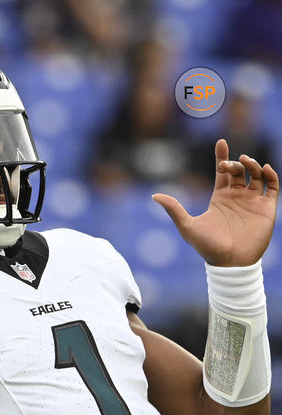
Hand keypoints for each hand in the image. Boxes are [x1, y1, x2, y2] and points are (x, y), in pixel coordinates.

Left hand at [153, 139, 278, 266]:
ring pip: (256, 175)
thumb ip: (174, 209)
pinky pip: (272, 187)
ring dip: (252, 165)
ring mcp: (252, 202)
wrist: (230, 263)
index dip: (222, 156)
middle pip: (239, 171)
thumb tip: (154, 195)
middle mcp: (237, 197)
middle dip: (235, 162)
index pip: (222, 172)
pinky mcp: (266, 208)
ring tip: (246, 162)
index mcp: (220, 198)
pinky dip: (270, 175)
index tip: (221, 142)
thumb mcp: (187, 226)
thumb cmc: (207, 247)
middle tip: (228, 163)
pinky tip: (264, 169)